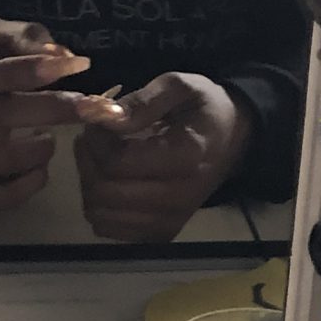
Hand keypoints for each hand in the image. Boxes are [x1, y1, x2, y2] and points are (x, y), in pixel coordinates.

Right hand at [0, 18, 111, 210]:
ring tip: (50, 141)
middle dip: (53, 109)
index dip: (31, 69)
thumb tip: (60, 52)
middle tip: (93, 107)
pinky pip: (1, 196)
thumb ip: (24, 38)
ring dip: (35, 152)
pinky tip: (42, 170)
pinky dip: (28, 185)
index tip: (76, 64)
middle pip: (1, 114)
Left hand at [77, 73, 252, 241]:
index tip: (100, 121)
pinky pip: (110, 229)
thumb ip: (141, 101)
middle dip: (88, 161)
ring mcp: (170, 220)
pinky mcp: (161, 233)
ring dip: (90, 184)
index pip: (117, 162)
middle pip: (105, 192)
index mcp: (185, 158)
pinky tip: (110, 182)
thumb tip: (101, 116)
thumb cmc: (202, 109)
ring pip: (101, 215)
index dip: (96, 139)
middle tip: (94, 138)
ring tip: (100, 158)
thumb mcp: (178, 87)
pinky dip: (100, 206)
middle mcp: (179, 197)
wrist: (232, 138)